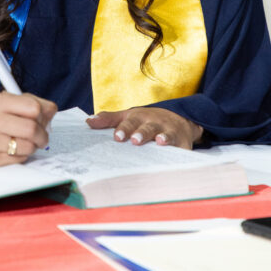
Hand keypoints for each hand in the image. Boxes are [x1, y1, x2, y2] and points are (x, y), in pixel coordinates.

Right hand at [0, 91, 56, 165]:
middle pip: (31, 129)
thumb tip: (51, 112)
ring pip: (28, 147)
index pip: (33, 107)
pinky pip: (19, 159)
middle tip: (41, 137)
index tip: (41, 120)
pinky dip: (22, 155)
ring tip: (26, 142)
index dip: (42, 115)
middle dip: (42, 135)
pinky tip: (13, 149)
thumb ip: (33, 103)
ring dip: (33, 147)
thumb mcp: (9, 101)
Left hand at [87, 107, 202, 149]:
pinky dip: (181, 152)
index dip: (123, 129)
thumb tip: (88, 122)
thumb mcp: (129, 116)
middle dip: (141, 133)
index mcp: (139, 118)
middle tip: (135, 140)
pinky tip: (179, 154)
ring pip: (166, 135)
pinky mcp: (182, 144)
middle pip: (147, 128)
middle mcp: (154, 124)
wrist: (179, 119)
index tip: (117, 137)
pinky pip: (182, 150)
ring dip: (163, 138)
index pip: (129, 123)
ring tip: (160, 142)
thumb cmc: (147, 120)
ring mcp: (170, 133)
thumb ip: (109, 119)